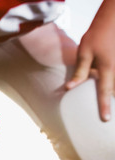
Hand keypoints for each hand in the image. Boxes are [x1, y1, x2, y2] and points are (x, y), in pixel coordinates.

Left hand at [65, 0, 114, 121]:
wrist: (113, 18)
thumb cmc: (97, 35)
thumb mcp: (85, 53)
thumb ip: (80, 72)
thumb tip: (69, 88)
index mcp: (107, 69)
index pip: (104, 92)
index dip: (104, 106)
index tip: (106, 119)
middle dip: (113, 102)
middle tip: (109, 118)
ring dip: (113, 93)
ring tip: (111, 103)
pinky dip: (112, 84)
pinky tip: (110, 90)